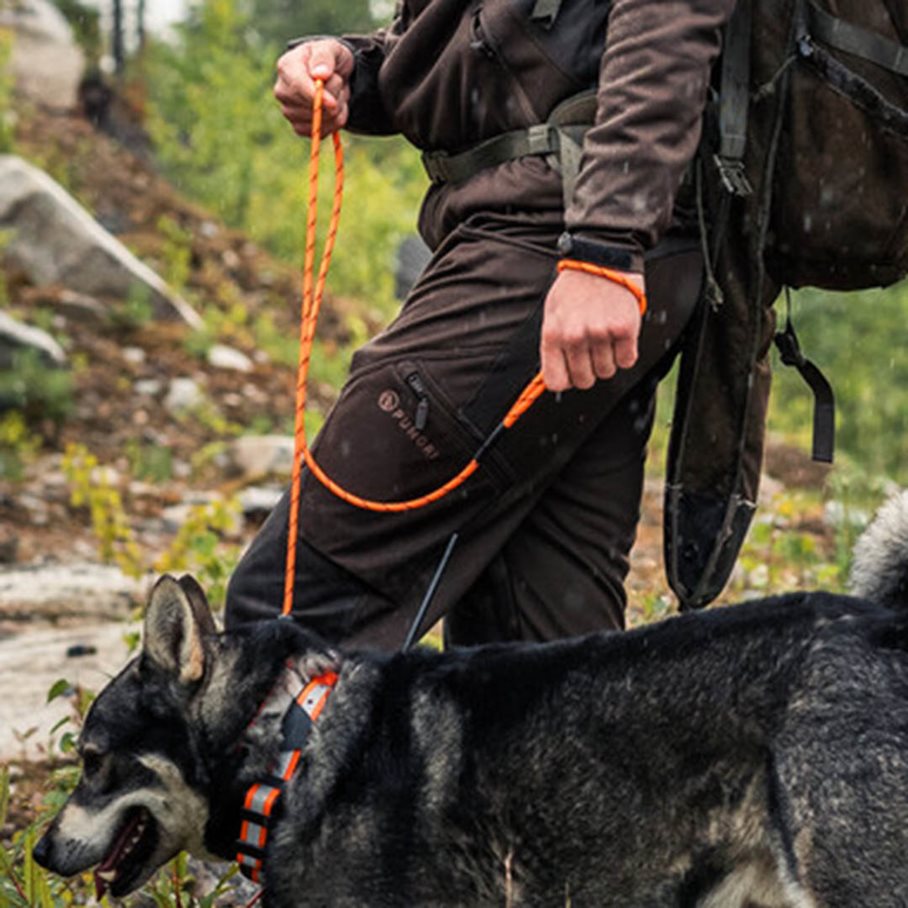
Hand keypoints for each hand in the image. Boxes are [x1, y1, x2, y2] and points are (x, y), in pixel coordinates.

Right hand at [274, 39, 354, 136]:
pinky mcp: (299, 127)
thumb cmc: (329, 58)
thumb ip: (325, 57)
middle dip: (332, 99)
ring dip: (337, 110)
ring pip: (318, 122)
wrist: (333, 74)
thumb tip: (320, 75)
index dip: (316, 97)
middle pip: (310, 108)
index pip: (297, 87)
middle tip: (338, 81)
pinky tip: (334, 108)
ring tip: (336, 93)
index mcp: (286, 67)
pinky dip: (334, 123)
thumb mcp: (331, 49)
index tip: (333, 103)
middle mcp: (283, 91)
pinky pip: (320, 133)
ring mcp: (289, 111)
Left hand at [540, 268, 644, 391]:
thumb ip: (553, 346)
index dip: (566, 380)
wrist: (602, 260)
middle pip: (584, 381)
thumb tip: (556, 376)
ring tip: (605, 337)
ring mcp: (600, 334)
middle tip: (592, 351)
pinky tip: (619, 335)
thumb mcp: (552, 314)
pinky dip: (626, 352)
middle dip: (589, 371)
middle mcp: (575, 336)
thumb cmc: (575, 288)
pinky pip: (627, 360)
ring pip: (607, 372)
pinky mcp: (624, 329)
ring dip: (608, 359)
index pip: (556, 382)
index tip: (571, 373)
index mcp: (553, 334)